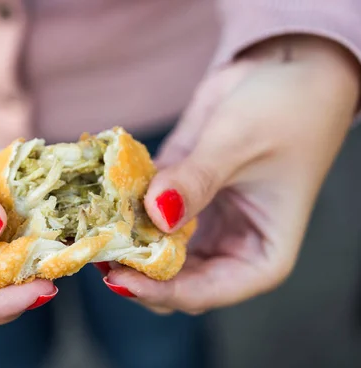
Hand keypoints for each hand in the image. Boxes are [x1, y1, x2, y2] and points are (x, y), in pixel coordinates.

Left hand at [103, 35, 359, 313]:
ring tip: (87, 226)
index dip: (160, 291)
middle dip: (132, 270)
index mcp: (258, 257)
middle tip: (95, 249)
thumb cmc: (285, 111)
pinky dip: (119, 208)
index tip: (119, 276)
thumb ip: (197, 181)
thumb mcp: (241, 144)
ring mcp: (197, 223)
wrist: (284, 69)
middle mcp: (225, 247)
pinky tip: (95, 196)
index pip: (205, 292)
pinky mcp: (174, 196)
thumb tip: (158, 214)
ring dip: (120, 241)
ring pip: (149, 251)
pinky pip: (141, 213)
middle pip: (169, 281)